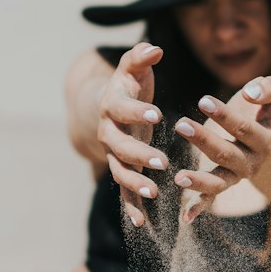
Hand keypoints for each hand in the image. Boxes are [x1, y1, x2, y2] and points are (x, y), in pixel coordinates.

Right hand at [96, 41, 166, 226]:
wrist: (108, 107)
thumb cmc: (128, 85)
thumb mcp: (133, 68)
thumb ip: (141, 56)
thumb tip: (154, 48)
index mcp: (112, 106)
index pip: (122, 109)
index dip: (137, 112)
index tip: (157, 114)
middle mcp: (109, 132)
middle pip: (120, 146)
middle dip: (140, 155)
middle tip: (163, 162)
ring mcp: (114, 154)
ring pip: (120, 171)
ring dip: (135, 184)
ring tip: (154, 193)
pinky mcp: (121, 168)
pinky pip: (124, 191)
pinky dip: (131, 207)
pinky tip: (143, 223)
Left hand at [172, 74, 270, 222]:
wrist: (267, 138)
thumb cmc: (264, 110)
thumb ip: (270, 88)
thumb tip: (250, 93)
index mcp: (266, 141)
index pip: (244, 128)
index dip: (224, 115)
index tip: (202, 100)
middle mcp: (253, 163)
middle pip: (227, 153)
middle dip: (204, 140)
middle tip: (181, 124)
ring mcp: (237, 177)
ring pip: (218, 182)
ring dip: (199, 181)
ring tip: (179, 177)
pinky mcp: (223, 184)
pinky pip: (211, 198)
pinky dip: (198, 207)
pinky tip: (185, 217)